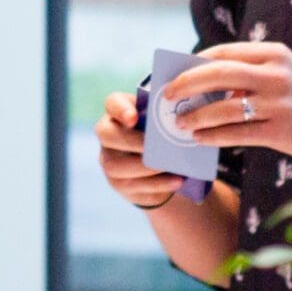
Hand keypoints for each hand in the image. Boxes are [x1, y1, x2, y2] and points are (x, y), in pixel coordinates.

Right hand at [93, 92, 185, 210]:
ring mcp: (109, 160)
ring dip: (146, 168)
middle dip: (132, 142)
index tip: (134, 118)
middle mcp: (108, 134)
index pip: (112, 103)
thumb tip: (185, 115)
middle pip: (106, 134)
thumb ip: (168, 114)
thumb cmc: (164, 132)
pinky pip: (132, 186)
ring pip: (115, 166)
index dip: (120, 110)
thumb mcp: (164, 119)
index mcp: (119, 111)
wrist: (162, 162)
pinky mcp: (118, 183)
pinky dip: (157, 185)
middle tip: (157, 147)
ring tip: (172, 168)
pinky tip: (177, 181)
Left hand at [165, 42, 291, 176]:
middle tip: (166, 95)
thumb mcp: (287, 74)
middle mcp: (277, 74)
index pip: (224, 52)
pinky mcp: (281, 131)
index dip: (194, 62)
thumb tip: (206, 80)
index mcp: (275, 54)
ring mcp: (279, 104)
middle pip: (218, 73)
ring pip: (223, 107)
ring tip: (179, 123)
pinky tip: (199, 139)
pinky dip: (213, 136)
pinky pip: (236, 134)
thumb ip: (253, 73)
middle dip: (186, 84)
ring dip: (196, 116)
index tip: (175, 73)